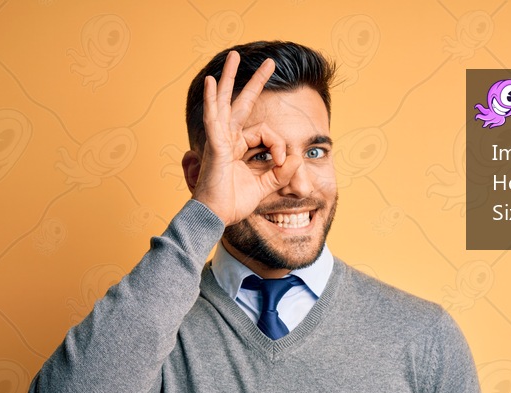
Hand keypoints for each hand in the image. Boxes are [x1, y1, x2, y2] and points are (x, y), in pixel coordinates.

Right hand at [190, 51, 301, 225]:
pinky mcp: (215, 146)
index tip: (283, 163)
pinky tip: (213, 82)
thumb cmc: (233, 203)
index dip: (280, 146)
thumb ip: (281, 173)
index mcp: (239, 147)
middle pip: (242, 103)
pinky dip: (212, 100)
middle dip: (256, 82)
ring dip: (230, 78)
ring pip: (226, 102)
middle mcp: (228, 139)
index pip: (266, 133)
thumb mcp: (264, 186)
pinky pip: (213, 119)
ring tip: (234, 56)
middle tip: (270, 63)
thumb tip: (298, 159)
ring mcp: (219, 140)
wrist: (215, 217)